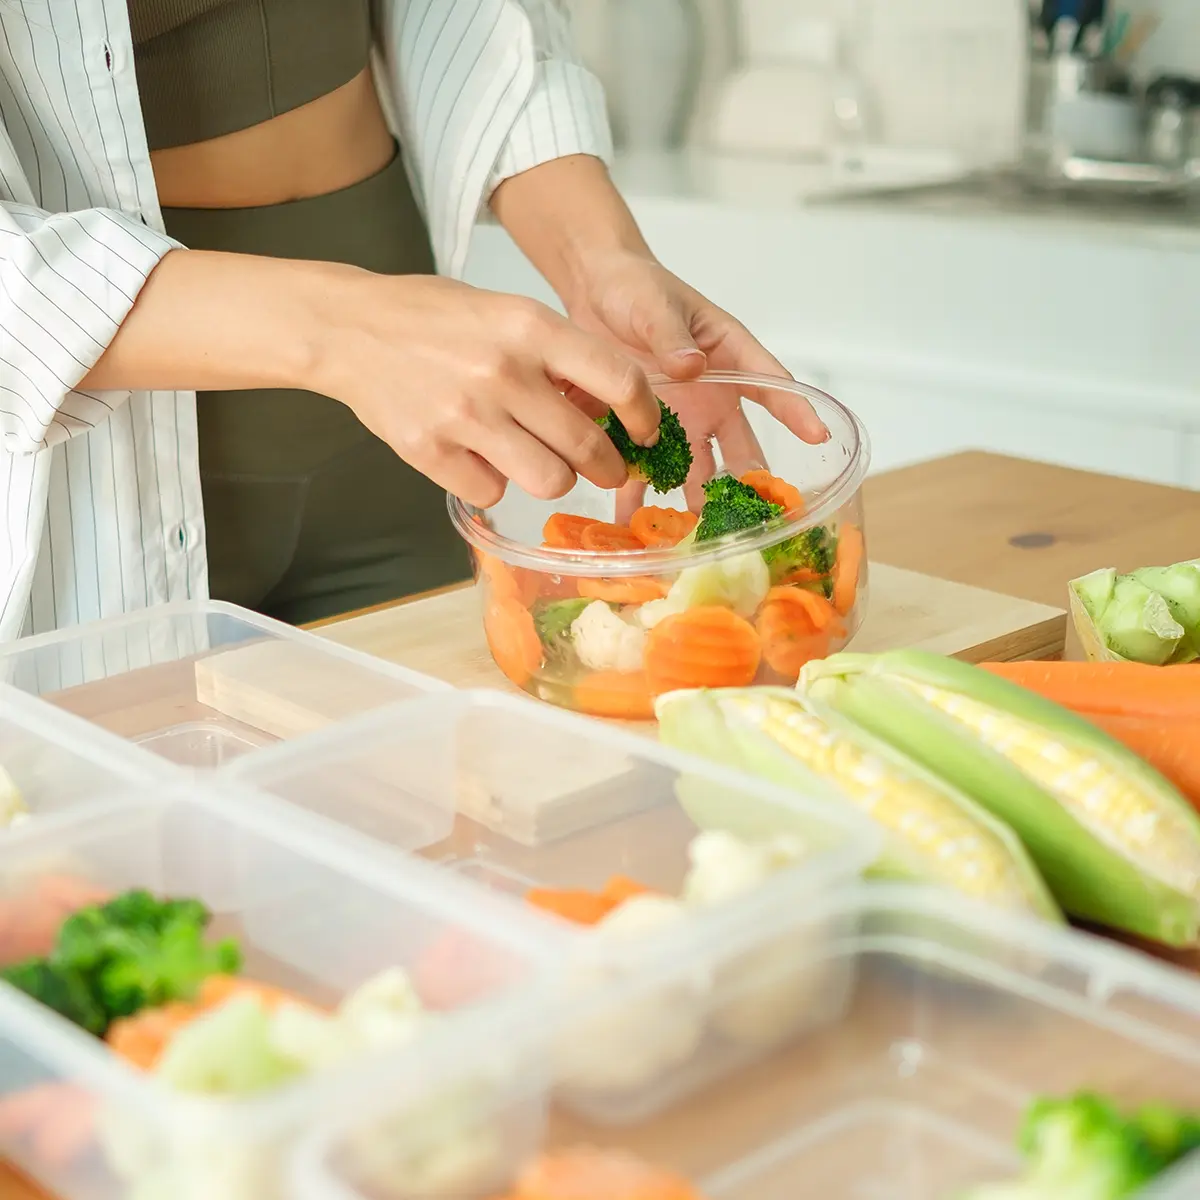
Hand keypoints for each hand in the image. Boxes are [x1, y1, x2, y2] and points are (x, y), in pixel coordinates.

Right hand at [84, 249, 660, 508]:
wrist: (346, 327)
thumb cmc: (431, 318)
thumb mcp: (504, 312)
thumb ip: (556, 354)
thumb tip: (606, 405)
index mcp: (528, 327)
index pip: (618, 379)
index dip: (643, 415)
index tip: (643, 430)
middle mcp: (502, 372)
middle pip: (587, 446)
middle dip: (606, 466)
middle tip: (605, 468)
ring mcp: (464, 416)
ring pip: (548, 481)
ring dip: (553, 478)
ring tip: (538, 461)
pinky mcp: (430, 451)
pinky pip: (492, 492)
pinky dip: (493, 483)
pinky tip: (478, 457)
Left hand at [564, 248, 827, 511]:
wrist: (592, 291)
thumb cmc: (635, 286)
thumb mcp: (654, 304)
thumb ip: (671, 335)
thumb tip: (691, 364)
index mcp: (728, 356)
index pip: (770, 383)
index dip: (795, 410)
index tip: (818, 434)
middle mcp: (711, 396)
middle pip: (739, 446)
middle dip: (746, 483)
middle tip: (753, 519)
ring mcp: (679, 417)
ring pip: (697, 469)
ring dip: (696, 501)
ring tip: (696, 539)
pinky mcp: (643, 429)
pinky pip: (645, 469)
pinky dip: (638, 496)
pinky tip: (630, 524)